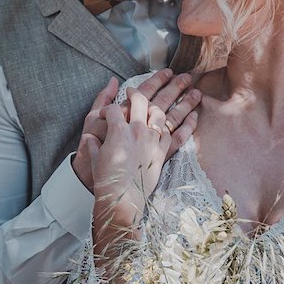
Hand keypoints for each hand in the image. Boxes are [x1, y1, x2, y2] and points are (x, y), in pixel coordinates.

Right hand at [85, 89, 197, 226]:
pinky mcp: (163, 152)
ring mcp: (152, 140)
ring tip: (182, 85)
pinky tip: (193, 114)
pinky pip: (178, 133)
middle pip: (141, 101)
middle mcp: (136, 130)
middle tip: (144, 85)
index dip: (108, 109)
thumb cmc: (105, 178)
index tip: (107, 113)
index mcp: (117, 130)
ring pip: (161, 112)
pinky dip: (187, 122)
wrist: (122, 198)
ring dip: (173, 97)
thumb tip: (90, 135)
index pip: (113, 109)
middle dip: (140, 90)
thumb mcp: (92, 156)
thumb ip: (91, 141)